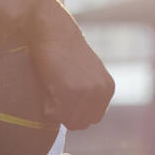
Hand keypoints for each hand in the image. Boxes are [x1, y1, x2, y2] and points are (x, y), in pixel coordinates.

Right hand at [28, 5, 115, 129]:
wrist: (54, 30)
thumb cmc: (65, 51)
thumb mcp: (87, 74)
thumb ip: (90, 95)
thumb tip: (83, 121)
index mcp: (108, 88)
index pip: (92, 119)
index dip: (75, 111)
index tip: (65, 94)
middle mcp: (101, 92)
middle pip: (80, 123)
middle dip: (65, 113)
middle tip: (56, 90)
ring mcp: (86, 92)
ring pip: (66, 121)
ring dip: (55, 109)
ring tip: (52, 86)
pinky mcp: (69, 91)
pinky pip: (53, 115)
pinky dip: (46, 105)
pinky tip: (48, 84)